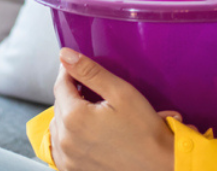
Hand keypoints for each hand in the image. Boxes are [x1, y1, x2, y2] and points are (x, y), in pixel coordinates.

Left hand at [50, 48, 176, 170]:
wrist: (159, 166)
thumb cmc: (145, 132)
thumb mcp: (121, 93)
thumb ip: (90, 72)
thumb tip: (65, 56)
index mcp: (75, 118)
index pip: (60, 85)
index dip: (69, 73)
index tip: (78, 70)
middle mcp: (66, 140)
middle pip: (58, 105)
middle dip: (71, 95)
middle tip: (91, 93)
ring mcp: (68, 158)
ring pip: (57, 127)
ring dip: (67, 116)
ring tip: (91, 114)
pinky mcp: (72, 170)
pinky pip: (59, 148)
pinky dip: (67, 138)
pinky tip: (85, 134)